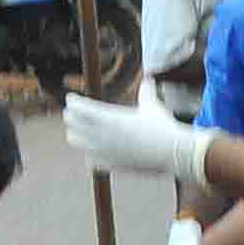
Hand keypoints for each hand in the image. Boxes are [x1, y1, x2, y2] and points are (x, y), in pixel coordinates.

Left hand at [60, 93, 211, 183]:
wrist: (171, 153)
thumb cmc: (162, 127)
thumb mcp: (152, 106)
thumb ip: (146, 92)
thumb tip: (149, 79)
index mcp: (108, 117)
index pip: (78, 107)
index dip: (73, 101)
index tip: (72, 98)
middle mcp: (101, 135)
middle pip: (72, 123)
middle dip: (71, 116)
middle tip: (72, 112)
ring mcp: (104, 152)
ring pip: (75, 141)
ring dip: (76, 134)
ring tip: (78, 131)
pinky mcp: (110, 165)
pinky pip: (89, 160)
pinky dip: (89, 154)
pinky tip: (94, 151)